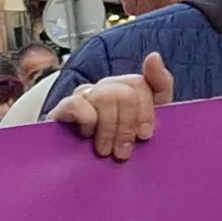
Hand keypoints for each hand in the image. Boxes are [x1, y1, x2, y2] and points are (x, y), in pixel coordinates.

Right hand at [53, 53, 174, 162]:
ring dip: (109, 129)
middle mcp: (104, 88)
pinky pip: (78, 104)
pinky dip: (88, 122)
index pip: (140, 84)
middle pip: (124, 93)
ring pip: (105, 97)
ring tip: (106, 151)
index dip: (146, 111)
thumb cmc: (116, 143)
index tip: (145, 135)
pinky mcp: (62, 108)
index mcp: (126, 89)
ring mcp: (83, 96)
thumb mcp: (146, 121)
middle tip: (124, 152)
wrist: (76, 164)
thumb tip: (154, 55)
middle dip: (127, 125)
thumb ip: (159, 87)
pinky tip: (87, 136)